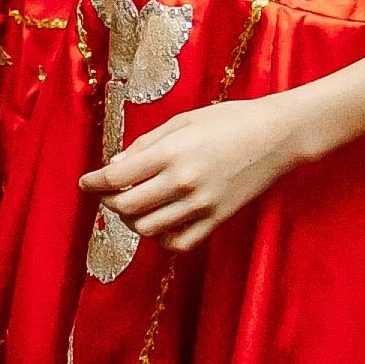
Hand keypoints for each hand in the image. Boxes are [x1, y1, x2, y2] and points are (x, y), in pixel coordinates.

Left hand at [83, 93, 319, 255]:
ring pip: (148, 229)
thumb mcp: (183, 121)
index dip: (94, 183)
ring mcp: (201, 206)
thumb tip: (115, 166)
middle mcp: (183, 182)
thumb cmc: (230, 120)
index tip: (86, 182)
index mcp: (172, 152)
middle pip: (127, 207)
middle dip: (109, 202)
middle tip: (108, 194)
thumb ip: (146, 144)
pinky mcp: (217, 220)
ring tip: (132, 207)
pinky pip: (178, 243)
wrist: (278, 136)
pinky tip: (158, 223)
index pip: (117, 178)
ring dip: (131, 221)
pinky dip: (160, 238)